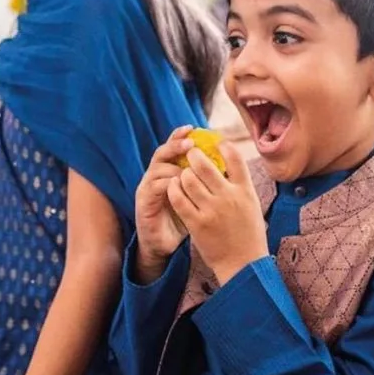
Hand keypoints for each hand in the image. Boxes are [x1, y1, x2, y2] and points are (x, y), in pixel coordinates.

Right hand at [134, 125, 194, 281]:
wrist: (165, 246)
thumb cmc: (185, 220)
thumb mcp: (198, 199)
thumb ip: (206, 182)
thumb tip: (229, 167)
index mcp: (169, 172)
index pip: (174, 148)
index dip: (181, 137)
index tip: (195, 128)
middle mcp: (156, 176)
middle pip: (163, 152)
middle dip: (175, 145)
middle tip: (190, 143)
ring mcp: (147, 188)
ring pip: (157, 168)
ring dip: (173, 165)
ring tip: (188, 167)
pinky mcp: (144, 202)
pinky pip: (154, 188)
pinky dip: (167, 184)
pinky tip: (178, 185)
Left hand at [167, 140, 268, 284]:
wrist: (243, 264)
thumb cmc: (248, 234)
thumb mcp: (251, 206)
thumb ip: (240, 185)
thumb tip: (228, 164)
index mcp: (246, 191)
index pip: (235, 158)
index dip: (223, 145)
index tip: (216, 142)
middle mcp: (229, 198)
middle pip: (206, 165)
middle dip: (194, 155)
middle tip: (190, 153)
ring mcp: (212, 210)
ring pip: (188, 180)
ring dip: (182, 173)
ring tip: (181, 174)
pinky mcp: (197, 223)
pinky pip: (179, 199)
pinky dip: (174, 190)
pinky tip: (173, 188)